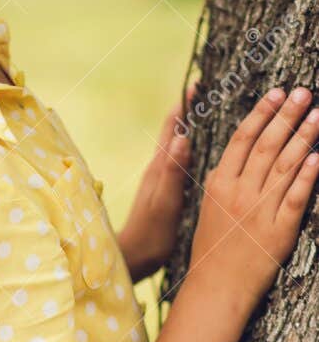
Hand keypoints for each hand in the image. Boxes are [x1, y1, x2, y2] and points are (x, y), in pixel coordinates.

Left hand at [117, 85, 195, 281]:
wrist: (132, 258)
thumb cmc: (150, 236)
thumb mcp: (164, 205)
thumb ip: (171, 174)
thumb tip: (180, 138)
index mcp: (159, 169)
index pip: (172, 128)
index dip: (184, 105)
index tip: (198, 82)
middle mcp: (157, 169)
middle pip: (173, 131)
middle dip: (189, 109)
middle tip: (208, 88)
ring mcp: (159, 180)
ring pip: (176, 144)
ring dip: (189, 126)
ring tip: (209, 112)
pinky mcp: (163, 191)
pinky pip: (178, 161)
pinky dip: (190, 148)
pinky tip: (201, 152)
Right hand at [189, 84, 318, 305]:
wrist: (216, 287)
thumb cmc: (212, 248)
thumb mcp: (209, 206)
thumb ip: (224, 178)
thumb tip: (239, 151)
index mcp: (218, 184)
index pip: (242, 139)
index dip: (261, 113)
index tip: (276, 93)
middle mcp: (239, 193)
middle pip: (266, 145)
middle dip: (286, 115)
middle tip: (303, 92)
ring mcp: (259, 211)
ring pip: (284, 166)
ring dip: (303, 137)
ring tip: (317, 114)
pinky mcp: (279, 231)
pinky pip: (295, 198)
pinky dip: (308, 176)